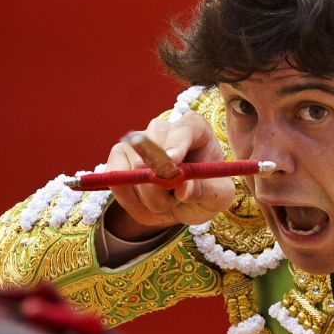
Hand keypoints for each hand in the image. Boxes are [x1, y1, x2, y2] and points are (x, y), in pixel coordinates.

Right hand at [103, 111, 234, 239]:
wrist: (182, 204)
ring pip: (133, 169)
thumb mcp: (217, 197)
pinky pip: (116, 180)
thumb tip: (183, 188)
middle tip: (174, 201)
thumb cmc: (205, 193)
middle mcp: (164, 129)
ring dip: (148, 197)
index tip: (173, 161)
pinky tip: (145, 204)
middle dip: (161, 184)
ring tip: (166, 203)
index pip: (185, 129)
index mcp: (196, 129)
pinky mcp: (119, 157)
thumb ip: (205, 191)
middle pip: (153, 148)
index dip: (177, 143)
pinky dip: (130, 200)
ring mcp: (138, 141)